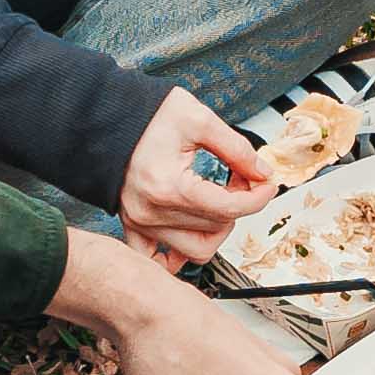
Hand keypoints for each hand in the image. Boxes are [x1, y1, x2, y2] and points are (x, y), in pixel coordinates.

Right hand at [114, 90, 275, 264]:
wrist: (106, 116)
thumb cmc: (147, 115)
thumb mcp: (199, 120)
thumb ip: (236, 149)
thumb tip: (262, 173)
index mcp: (169, 187)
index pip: (229, 209)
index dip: (258, 197)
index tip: (268, 184)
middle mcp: (151, 212)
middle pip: (216, 228)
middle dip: (239, 204)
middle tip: (240, 178)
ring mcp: (140, 222)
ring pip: (196, 250)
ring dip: (216, 228)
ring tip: (217, 200)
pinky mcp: (132, 225)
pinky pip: (160, 260)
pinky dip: (179, 253)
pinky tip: (192, 231)